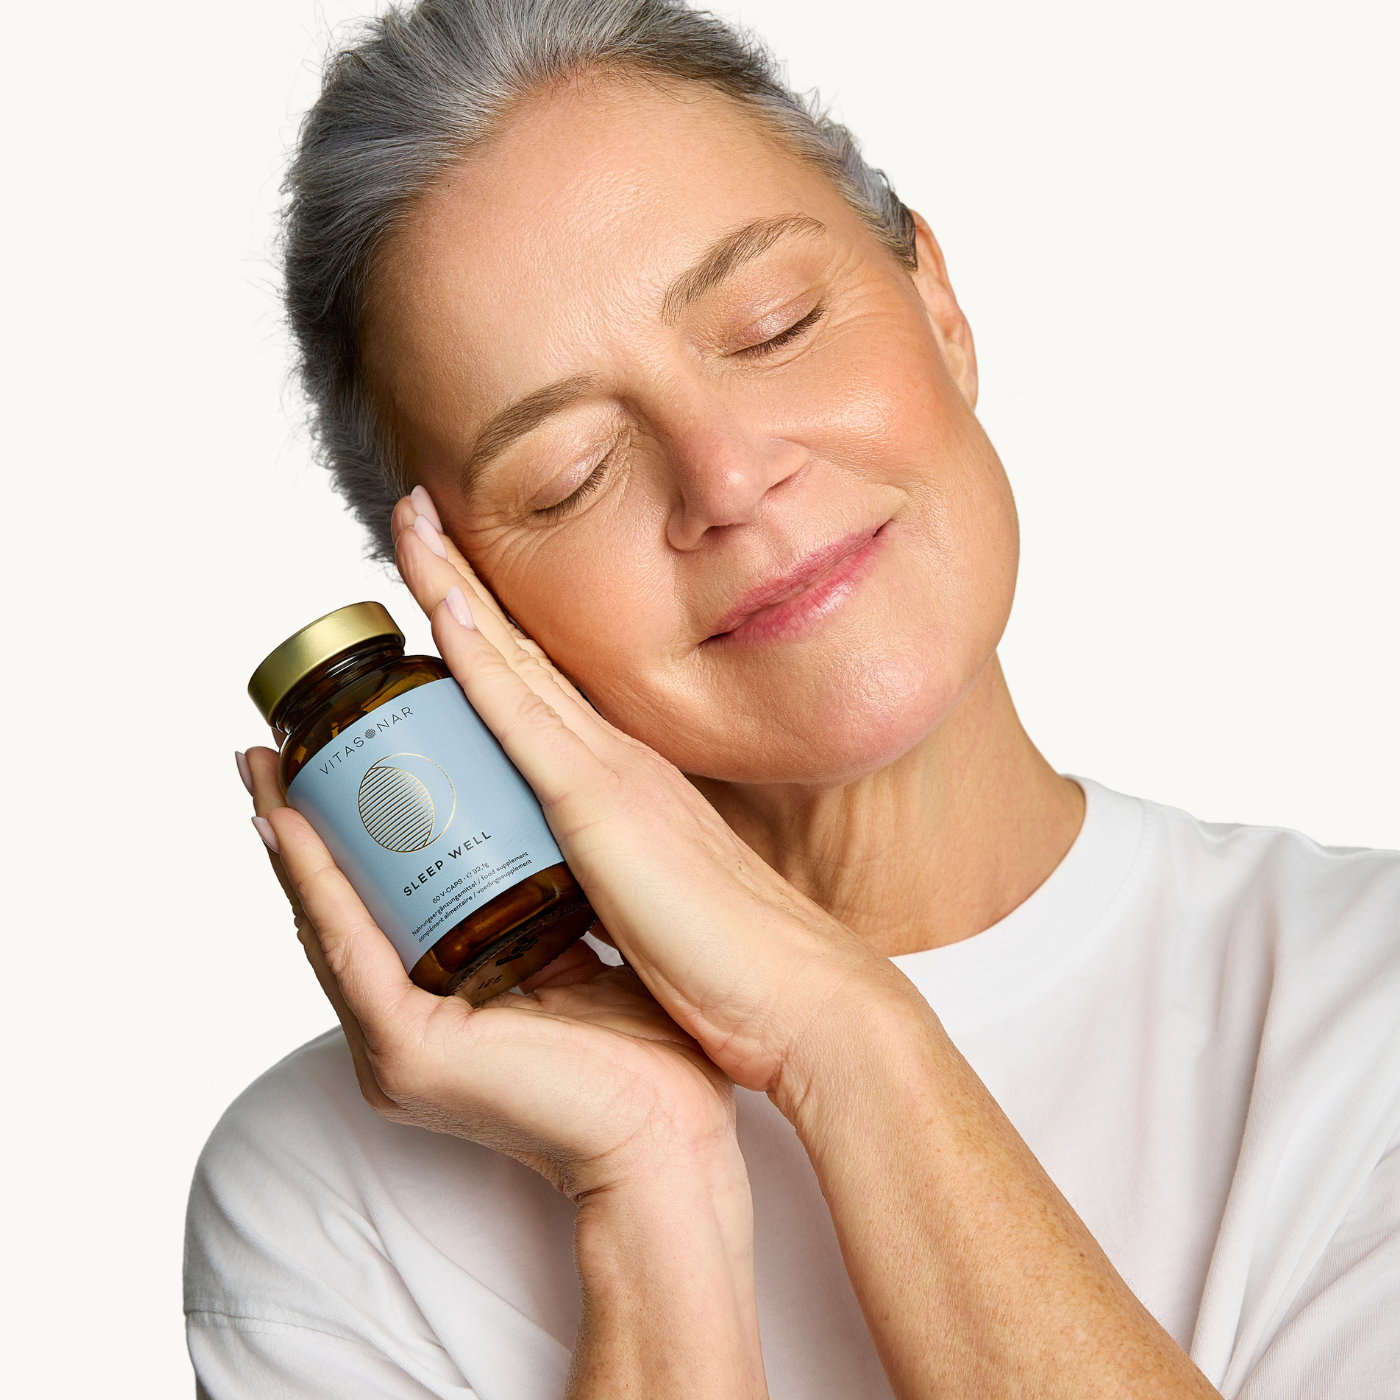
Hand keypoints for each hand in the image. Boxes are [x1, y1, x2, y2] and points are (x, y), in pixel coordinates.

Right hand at [243, 745, 738, 1198]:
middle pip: (334, 914)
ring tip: (264, 770)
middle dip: (296, 829)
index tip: (322, 765)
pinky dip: (322, 883)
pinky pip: (352, 951)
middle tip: (267, 754)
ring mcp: (393, 1047)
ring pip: (326, 924)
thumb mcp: (569, 963)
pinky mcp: (407, 1051)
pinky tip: (296, 828)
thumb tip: (522, 852)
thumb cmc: (637, 1058)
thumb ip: (533, 921)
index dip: (338, 842)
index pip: (371, 915)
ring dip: (290, 843)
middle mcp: (396, 1034)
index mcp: (432, 1016)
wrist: (670, 1136)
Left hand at [390, 490, 918, 1110]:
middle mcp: (613, 757)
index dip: (488, 628)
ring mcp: (608, 771)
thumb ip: (607, 877)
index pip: (536, 688)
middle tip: (415, 512)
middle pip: (517, 650)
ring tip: (410, 522)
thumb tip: (568, 885)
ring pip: (510, 659)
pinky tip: (440, 601)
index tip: (443, 580)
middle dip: (461, 579)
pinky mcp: (601, 803)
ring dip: (454, 586)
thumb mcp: (648, 904)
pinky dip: (478, 652)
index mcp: (621, 783)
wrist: (799, 1000)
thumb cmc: (730, 970)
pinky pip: (521, 712)